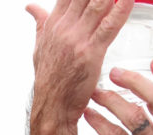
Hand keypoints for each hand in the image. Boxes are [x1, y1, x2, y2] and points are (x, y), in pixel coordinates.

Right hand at [26, 0, 133, 127]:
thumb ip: (40, 23)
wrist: (52, 107)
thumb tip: (31, 7)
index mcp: (53, 23)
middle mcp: (64, 27)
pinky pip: (109, 26)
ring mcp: (77, 39)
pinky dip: (121, 8)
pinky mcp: (91, 53)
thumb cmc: (49, 80)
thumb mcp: (39, 47)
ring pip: (98, 3)